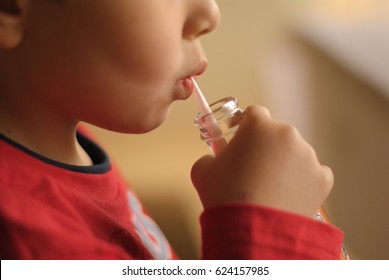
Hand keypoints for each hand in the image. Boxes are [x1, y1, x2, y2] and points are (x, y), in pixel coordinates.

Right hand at [191, 105, 333, 217]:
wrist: (251, 230)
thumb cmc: (224, 195)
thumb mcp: (202, 169)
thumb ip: (210, 156)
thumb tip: (217, 159)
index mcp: (259, 125)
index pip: (254, 113)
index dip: (244, 124)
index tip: (239, 136)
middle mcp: (288, 134)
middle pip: (276, 134)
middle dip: (265, 146)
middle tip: (252, 169)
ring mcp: (309, 156)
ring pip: (294, 154)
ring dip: (284, 164)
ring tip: (270, 187)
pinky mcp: (323, 178)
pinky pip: (313, 174)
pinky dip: (302, 181)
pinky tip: (289, 195)